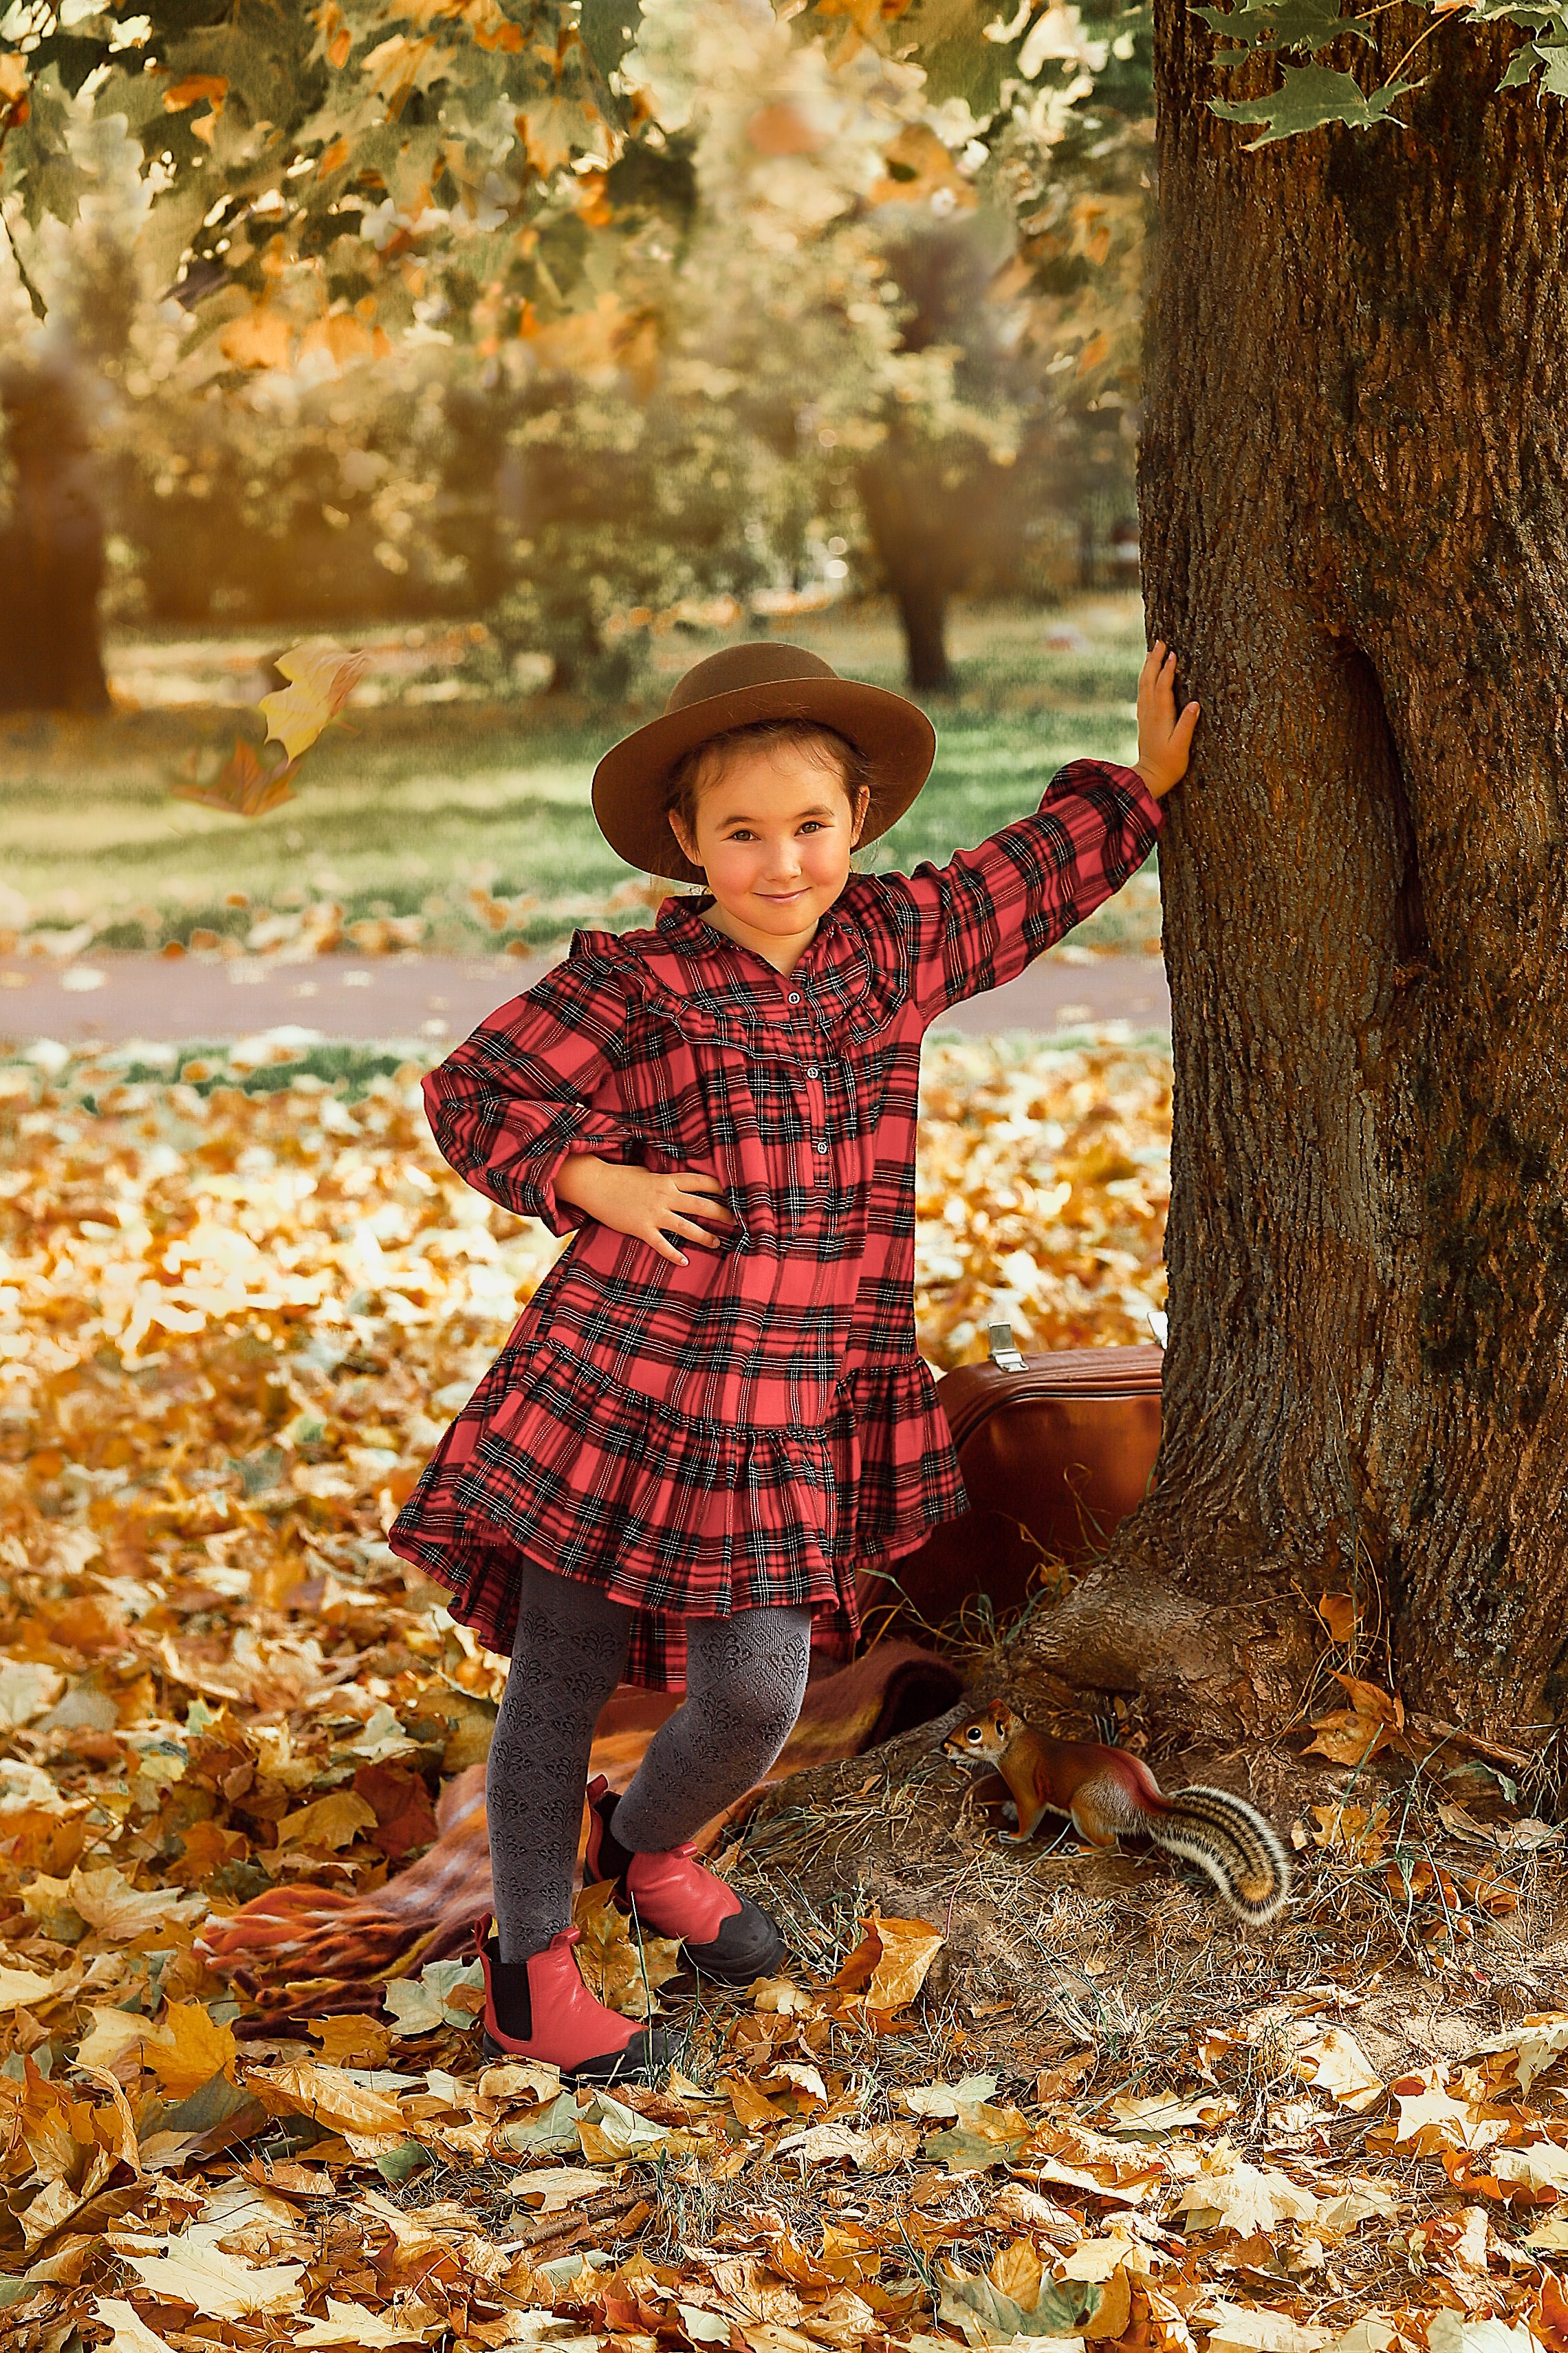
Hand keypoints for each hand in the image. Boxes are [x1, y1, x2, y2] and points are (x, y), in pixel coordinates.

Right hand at [555, 1155, 733, 1265]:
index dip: (721, 1187)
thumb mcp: (647, 1173)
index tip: (735, 1194)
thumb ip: (665, 1181)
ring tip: (717, 1243)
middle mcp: (664, 1196)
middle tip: (737, 1222)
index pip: (701, 1182)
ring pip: (686, 1226)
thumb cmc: (621, 1178)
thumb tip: (680, 1185)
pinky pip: (661, 1244)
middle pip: (701, 1205)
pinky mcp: (641, 1228)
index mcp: (667, 1180)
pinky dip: (674, 1254)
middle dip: (722, 1213)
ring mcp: (653, 1213)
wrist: (595, 1185)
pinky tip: (685, 1262)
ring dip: (704, 1236)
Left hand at [1133, 639, 1199, 800]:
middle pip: (1149, 680)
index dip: (1168, 670)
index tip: (1173, 653)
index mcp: (1160, 716)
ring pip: (1143, 685)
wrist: (1150, 777)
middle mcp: (1149, 713)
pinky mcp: (1144, 719)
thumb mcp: (1181, 747)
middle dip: (1154, 660)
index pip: (1163, 687)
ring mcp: (1145, 715)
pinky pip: (1142, 692)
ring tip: (1152, 651)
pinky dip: (1145, 679)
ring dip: (1148, 666)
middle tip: (1160, 641)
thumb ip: (1187, 725)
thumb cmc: (1169, 764)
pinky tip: (1147, 674)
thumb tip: (1195, 704)